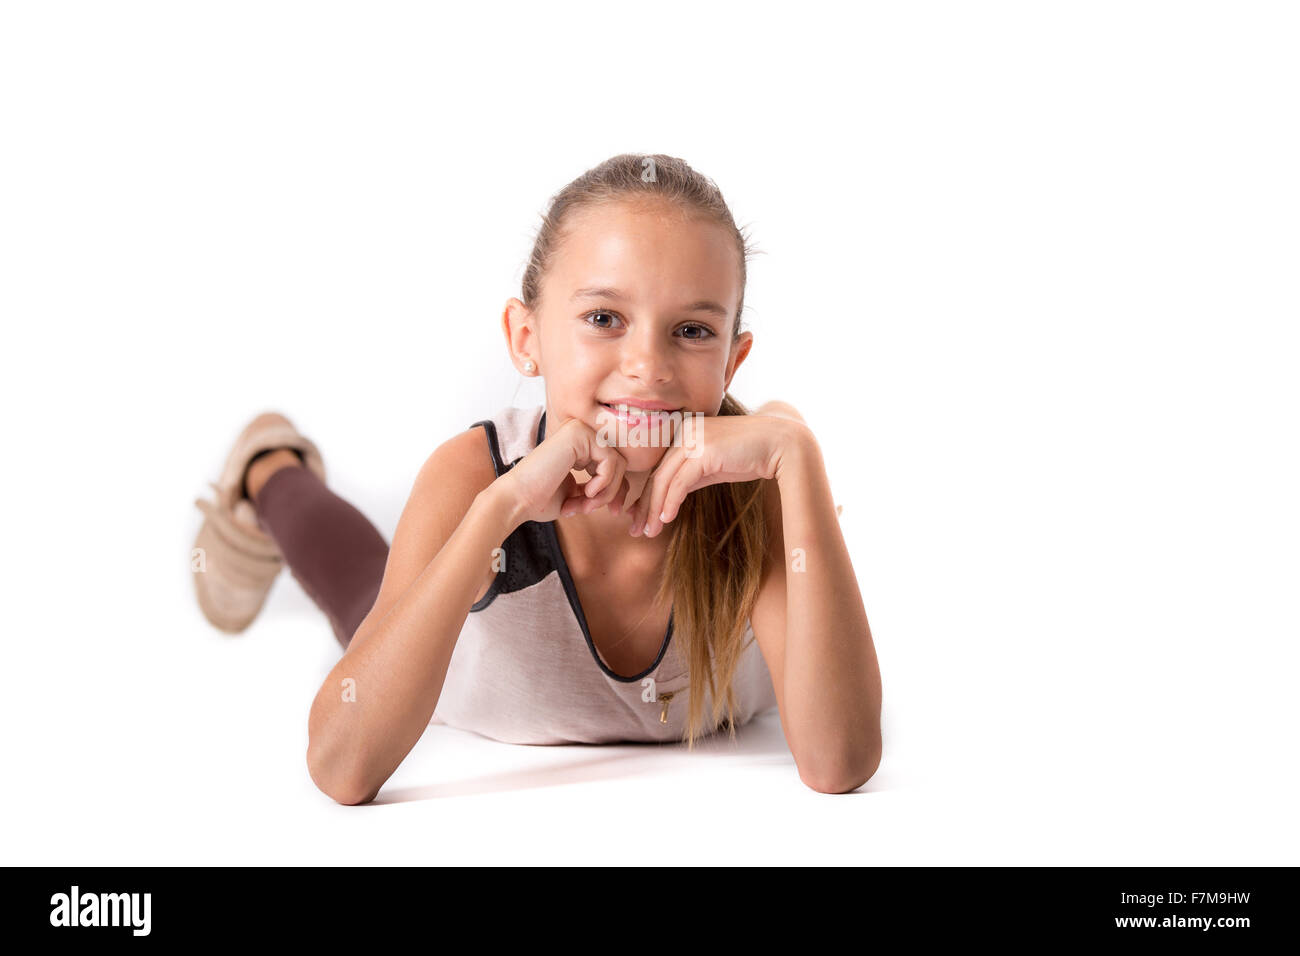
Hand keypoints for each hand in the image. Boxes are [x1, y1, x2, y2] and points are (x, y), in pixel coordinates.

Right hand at [497, 416, 632, 525]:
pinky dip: (604, 483)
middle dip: (613, 491)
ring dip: (607, 490)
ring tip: (587, 504)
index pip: (613, 464)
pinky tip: (586, 492)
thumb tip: (624, 491)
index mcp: (579, 445)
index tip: (611, 511)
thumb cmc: (540, 500)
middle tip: (593, 508)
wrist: (517, 500)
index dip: (616, 490)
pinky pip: (611, 460)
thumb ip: (599, 488)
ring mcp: (579, 430)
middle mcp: (580, 432)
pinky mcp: (579, 434)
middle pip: (620, 462)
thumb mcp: (579, 495)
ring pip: (618, 462)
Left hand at [625, 413, 797, 537]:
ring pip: (663, 480)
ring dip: (654, 509)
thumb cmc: (751, 454)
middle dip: (644, 505)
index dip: (647, 494)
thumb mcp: (715, 466)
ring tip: (649, 532)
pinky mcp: (704, 451)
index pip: (659, 468)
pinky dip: (670, 502)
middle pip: (656, 474)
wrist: (781, 443)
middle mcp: (684, 432)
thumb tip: (673, 496)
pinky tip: (666, 519)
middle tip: (636, 529)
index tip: (639, 517)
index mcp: (684, 431)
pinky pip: (679, 482)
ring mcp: (692, 439)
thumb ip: (693, 476)